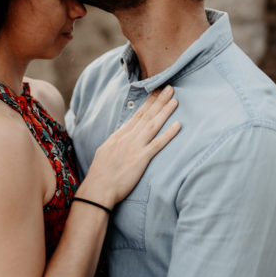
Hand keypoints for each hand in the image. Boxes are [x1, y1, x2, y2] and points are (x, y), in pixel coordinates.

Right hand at [79, 85, 180, 207]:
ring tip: (175, 99)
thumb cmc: (100, 174)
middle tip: (169, 87)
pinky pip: (158, 144)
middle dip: (159, 100)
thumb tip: (121, 136)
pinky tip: (178, 125)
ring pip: (153, 125)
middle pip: (146, 115)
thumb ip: (116, 142)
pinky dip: (169, 133)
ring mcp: (135, 147)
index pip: (137, 115)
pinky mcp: (141, 159)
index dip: (148, 103)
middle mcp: (128, 137)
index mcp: (119, 135)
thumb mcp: (105, 151)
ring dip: (165, 111)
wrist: (97, 188)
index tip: (156, 92)